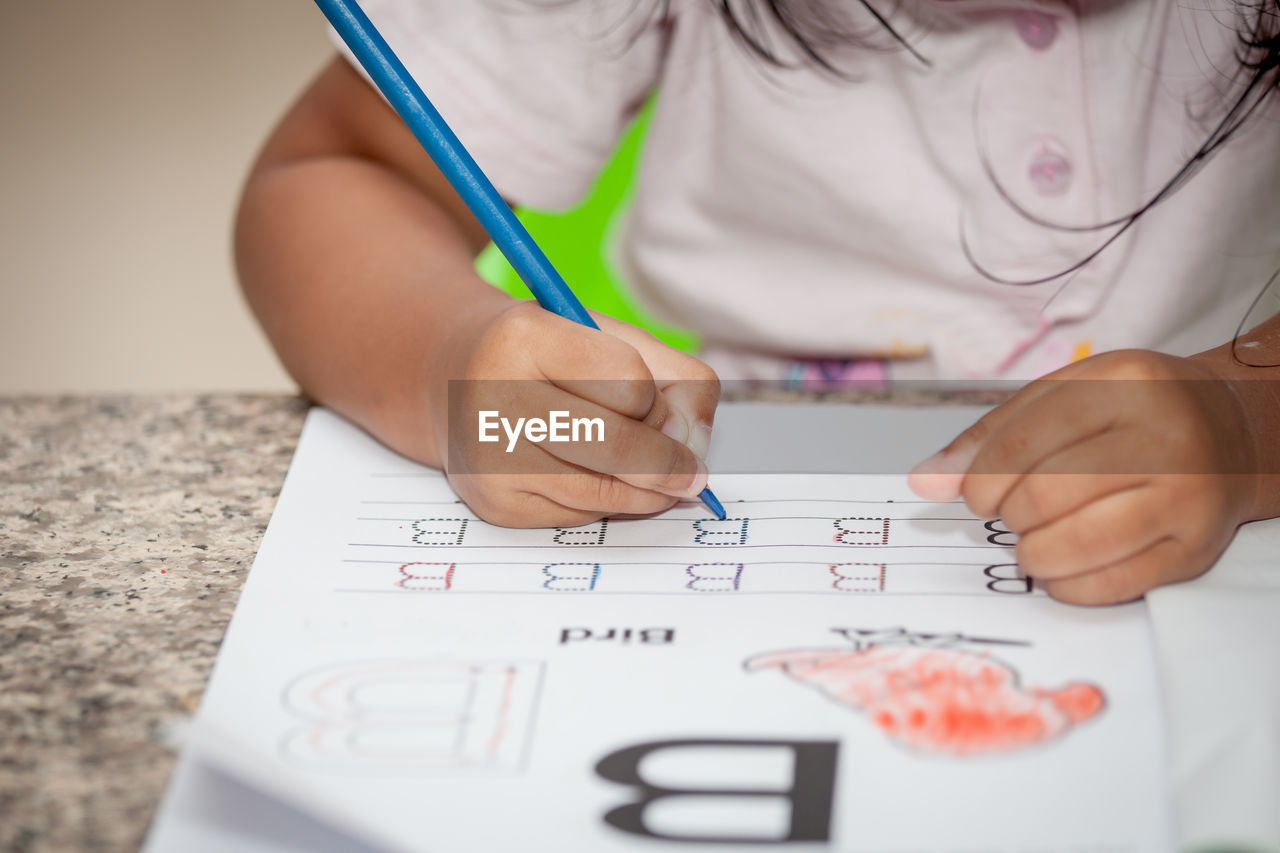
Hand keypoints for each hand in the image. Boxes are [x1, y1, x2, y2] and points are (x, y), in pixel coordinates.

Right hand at [429, 300, 719, 527]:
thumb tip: (695, 448)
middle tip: (691, 471)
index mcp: (525, 337)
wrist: (456, 378)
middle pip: (615, 445)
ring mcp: (490, 457)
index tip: (660, 407)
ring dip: (646, 491)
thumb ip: (676, 377)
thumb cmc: (549, 355)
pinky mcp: (495, 503)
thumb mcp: (611, 337)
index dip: (655, 399)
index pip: (626, 380)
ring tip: (661, 479)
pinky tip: (602, 481)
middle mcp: (495, 397)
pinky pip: (579, 516)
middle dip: (667, 463)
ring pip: (602, 492)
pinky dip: (607, 504)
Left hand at [908, 350, 1259, 604]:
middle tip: (1009, 514)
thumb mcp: (1065, 396)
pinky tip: (1061, 567)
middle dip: (1008, 515)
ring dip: (1034, 554)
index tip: (973, 493)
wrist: (1230, 433)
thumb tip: (927, 482)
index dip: (981, 477)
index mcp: (1125, 385)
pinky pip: (1113, 584)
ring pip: (1080, 543)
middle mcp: (1165, 438)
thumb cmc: (1132, 413)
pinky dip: (1068, 585)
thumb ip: (992, 435)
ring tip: (1032, 543)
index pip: (1024, 441)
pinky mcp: (1196, 550)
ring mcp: (1187, 497)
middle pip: (1047, 494)